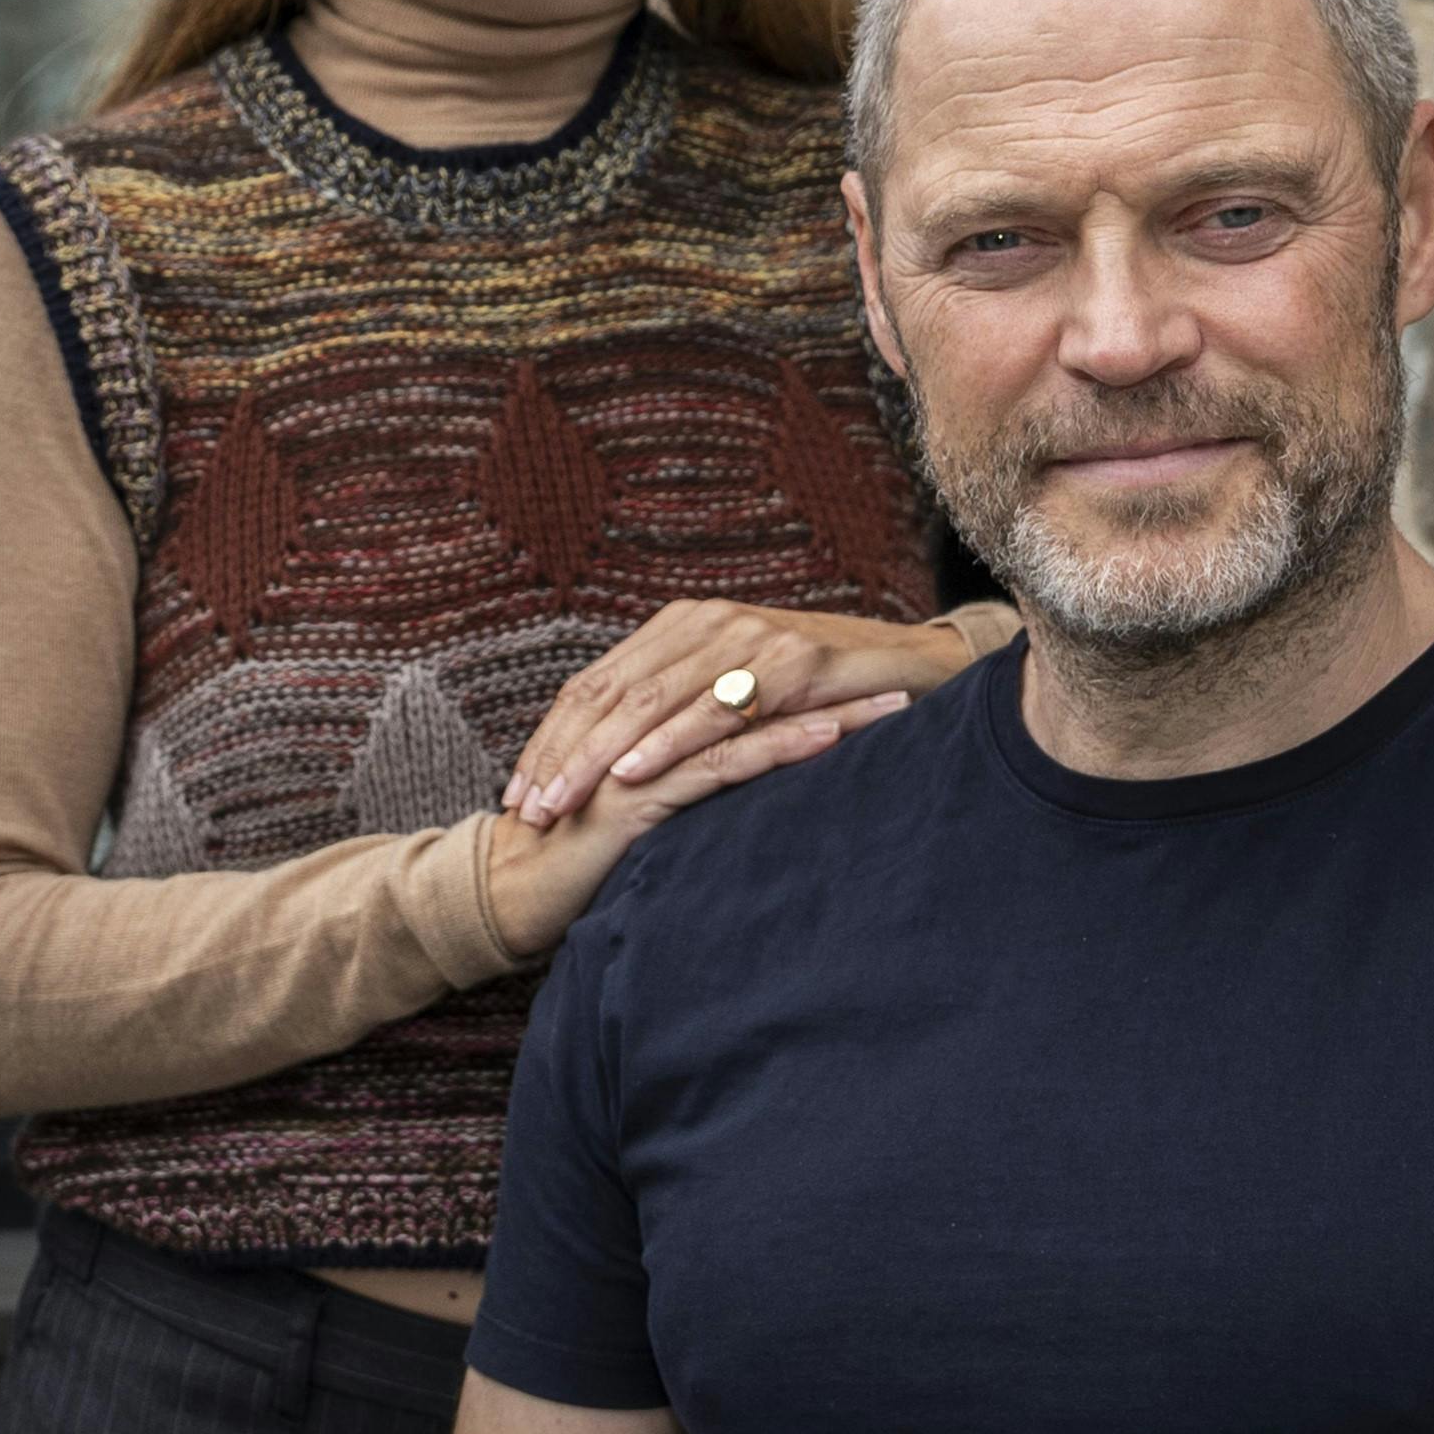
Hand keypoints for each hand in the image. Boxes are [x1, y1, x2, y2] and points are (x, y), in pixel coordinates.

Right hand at [475, 684, 908, 956]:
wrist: (514, 890)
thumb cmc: (580, 853)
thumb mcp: (650, 808)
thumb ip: (692, 777)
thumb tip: (753, 771)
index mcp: (651, 713)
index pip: (746, 682)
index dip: (813, 679)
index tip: (883, 679)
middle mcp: (645, 717)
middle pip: (756, 685)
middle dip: (835, 683)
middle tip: (911, 680)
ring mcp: (638, 748)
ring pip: (745, 714)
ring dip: (824, 708)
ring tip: (892, 706)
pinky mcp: (636, 790)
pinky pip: (717, 761)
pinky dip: (776, 747)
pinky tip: (826, 740)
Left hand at [502, 600, 980, 831]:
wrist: (917, 666)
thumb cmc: (824, 695)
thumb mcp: (737, 699)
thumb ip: (681, 714)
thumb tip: (610, 766)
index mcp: (682, 627)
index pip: (596, 685)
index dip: (552, 740)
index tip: (516, 794)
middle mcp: (707, 623)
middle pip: (610, 692)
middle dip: (560, 755)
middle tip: (525, 810)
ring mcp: (749, 638)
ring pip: (651, 701)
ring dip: (599, 757)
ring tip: (563, 802)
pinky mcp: (792, 663)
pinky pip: (717, 709)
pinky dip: (670, 743)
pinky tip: (635, 775)